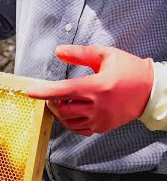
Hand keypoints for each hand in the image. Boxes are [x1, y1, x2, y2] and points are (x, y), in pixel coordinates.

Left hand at [28, 45, 153, 135]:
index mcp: (97, 86)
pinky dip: (71, 122)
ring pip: (68, 122)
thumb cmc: (128, 70)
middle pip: (62, 110)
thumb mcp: (106, 55)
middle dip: (51, 102)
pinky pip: (79, 129)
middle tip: (52, 95)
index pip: (63, 91)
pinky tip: (74, 112)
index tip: (30, 91)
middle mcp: (97, 106)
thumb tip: (58, 51)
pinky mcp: (102, 127)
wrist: (150, 91)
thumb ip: (80, 54)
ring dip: (60, 113)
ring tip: (62, 102)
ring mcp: (100, 119)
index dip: (44, 92)